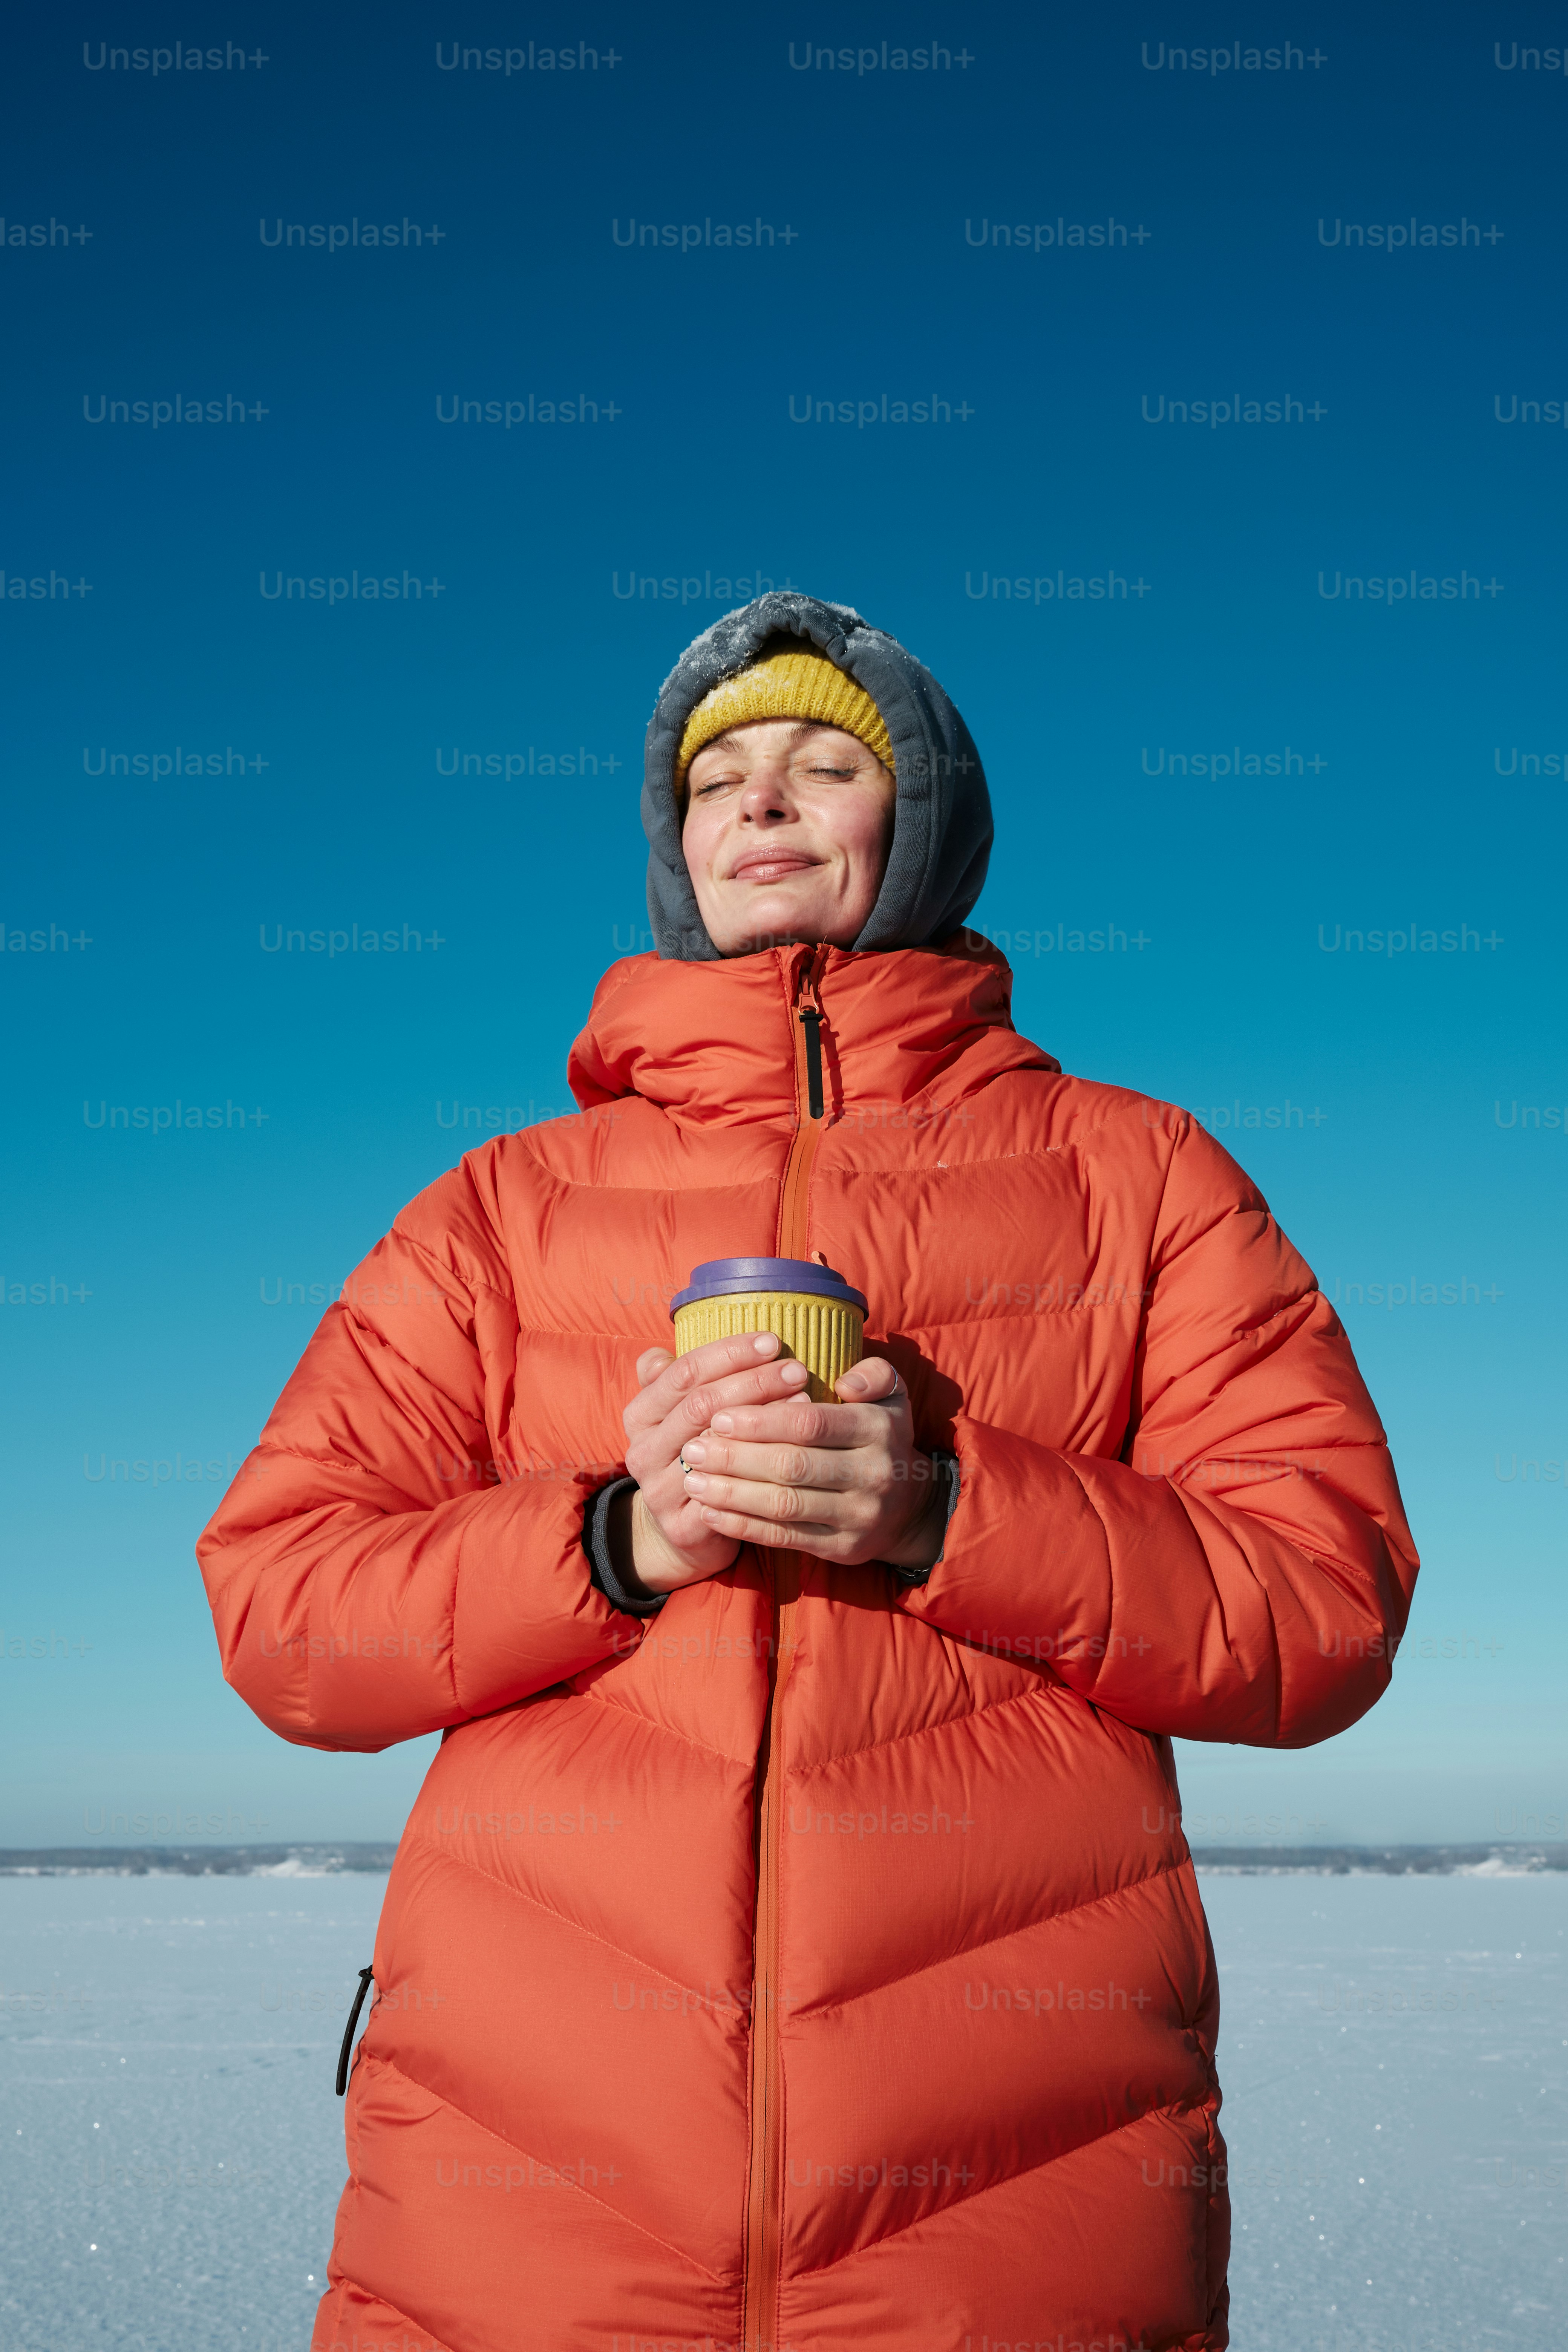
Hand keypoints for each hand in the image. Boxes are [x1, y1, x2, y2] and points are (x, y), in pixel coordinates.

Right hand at [617, 1332, 815, 1595]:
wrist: (683, 1530)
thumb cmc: (694, 1453)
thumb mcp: (678, 1413)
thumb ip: (675, 1380)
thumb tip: (664, 1348)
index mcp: (639, 1415)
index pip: (684, 1373)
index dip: (729, 1353)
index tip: (772, 1340)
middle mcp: (642, 1451)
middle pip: (700, 1404)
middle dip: (753, 1381)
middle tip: (796, 1369)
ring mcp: (659, 1491)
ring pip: (716, 1447)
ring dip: (764, 1419)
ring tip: (805, 1400)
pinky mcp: (683, 1526)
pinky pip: (729, 1492)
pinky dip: (764, 1466)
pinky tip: (796, 1449)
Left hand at [675, 1354, 945, 1570]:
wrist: (910, 1505)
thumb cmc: (882, 1437)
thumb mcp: (892, 1395)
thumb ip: (874, 1374)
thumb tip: (845, 1381)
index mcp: (878, 1429)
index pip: (810, 1424)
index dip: (761, 1421)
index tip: (719, 1415)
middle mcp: (873, 1474)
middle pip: (792, 1466)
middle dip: (736, 1457)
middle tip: (694, 1447)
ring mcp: (858, 1516)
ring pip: (784, 1505)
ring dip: (732, 1494)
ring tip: (692, 1480)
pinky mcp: (843, 1548)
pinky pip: (785, 1537)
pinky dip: (744, 1526)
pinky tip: (710, 1512)